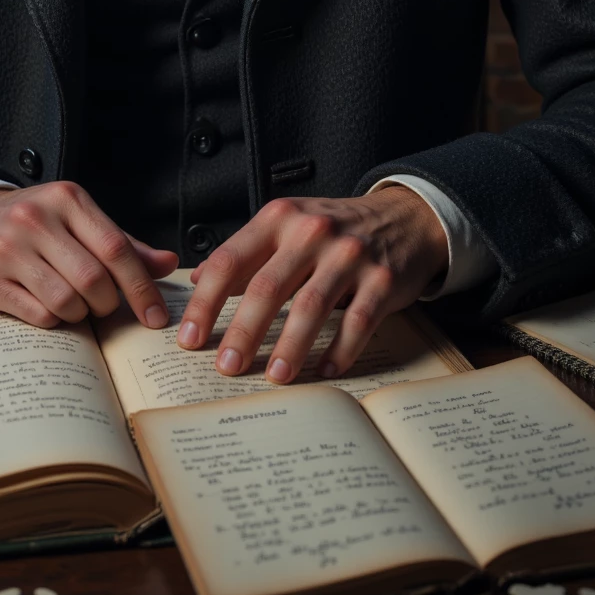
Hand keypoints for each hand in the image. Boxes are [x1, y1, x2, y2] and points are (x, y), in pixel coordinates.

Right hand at [0, 181, 177, 328]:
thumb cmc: (40, 224)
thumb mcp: (79, 220)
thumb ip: (124, 244)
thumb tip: (168, 264)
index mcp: (66, 198)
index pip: (115, 247)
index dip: (141, 286)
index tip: (154, 316)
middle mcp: (34, 218)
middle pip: (93, 279)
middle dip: (108, 304)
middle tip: (106, 307)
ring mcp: (7, 249)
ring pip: (66, 301)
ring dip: (81, 314)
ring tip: (76, 304)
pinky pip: (39, 316)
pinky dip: (54, 320)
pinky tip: (49, 306)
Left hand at [176, 186, 448, 382]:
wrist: (404, 216)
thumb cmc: (335, 227)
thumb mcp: (287, 224)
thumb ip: (245, 252)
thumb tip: (196, 280)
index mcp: (280, 218)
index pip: (230, 260)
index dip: (206, 302)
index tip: (190, 338)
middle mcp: (312, 232)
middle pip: (268, 286)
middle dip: (243, 331)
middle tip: (226, 366)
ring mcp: (350, 255)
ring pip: (311, 306)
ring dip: (290, 347)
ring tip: (274, 377)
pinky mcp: (382, 279)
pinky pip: (358, 321)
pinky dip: (339, 350)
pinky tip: (323, 371)